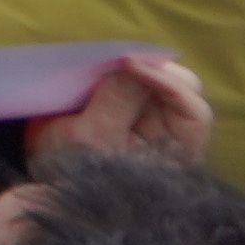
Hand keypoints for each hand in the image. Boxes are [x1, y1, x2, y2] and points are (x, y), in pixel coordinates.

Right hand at [32, 49, 216, 173]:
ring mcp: (157, 126)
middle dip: (154, 71)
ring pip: (163, 84)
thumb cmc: (71, 169)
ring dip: (138, 70)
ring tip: (109, 62)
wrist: (50, 186)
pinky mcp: (135, 114)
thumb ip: (115, 101)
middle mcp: (175, 138)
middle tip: (119, 58)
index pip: (194, 111)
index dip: (168, 83)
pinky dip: (126, 75)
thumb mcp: (89, 137)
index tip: (129, 64)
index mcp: (176, 155)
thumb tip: (133, 64)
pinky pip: (141, 86)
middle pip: (185, 92)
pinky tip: (105, 71)